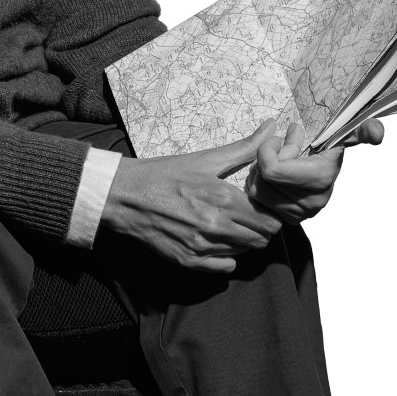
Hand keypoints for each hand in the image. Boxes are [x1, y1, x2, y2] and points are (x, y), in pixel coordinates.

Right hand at [98, 122, 288, 271]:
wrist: (124, 195)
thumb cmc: (164, 174)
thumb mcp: (204, 159)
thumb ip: (244, 148)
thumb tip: (273, 127)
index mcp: (223, 199)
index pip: (269, 219)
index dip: (270, 213)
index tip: (260, 207)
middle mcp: (216, 226)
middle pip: (262, 240)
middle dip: (260, 228)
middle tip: (248, 218)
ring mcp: (202, 247)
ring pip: (244, 253)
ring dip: (243, 241)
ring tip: (229, 226)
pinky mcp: (188, 261)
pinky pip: (226, 268)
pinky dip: (226, 257)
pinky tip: (216, 241)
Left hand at [246, 119, 383, 224]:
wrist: (325, 164)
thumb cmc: (327, 143)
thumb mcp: (342, 132)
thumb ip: (362, 130)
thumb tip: (377, 134)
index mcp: (321, 179)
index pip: (272, 169)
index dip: (270, 148)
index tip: (287, 134)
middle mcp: (313, 203)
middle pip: (262, 178)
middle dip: (266, 157)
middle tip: (281, 145)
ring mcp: (300, 215)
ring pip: (256, 189)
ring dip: (261, 169)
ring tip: (278, 158)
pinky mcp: (289, 220)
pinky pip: (257, 200)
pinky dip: (260, 183)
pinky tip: (275, 174)